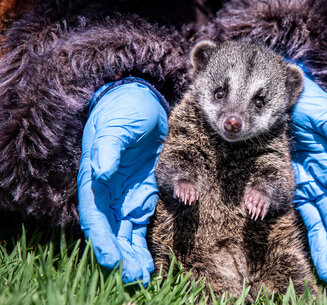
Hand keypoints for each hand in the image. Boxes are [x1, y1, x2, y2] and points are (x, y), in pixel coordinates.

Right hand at [77, 80, 167, 284]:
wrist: (142, 104)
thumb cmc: (124, 112)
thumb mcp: (117, 126)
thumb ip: (108, 148)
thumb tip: (101, 172)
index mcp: (95, 179)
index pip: (95, 215)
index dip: (101, 239)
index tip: (111, 259)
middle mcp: (107, 193)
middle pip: (110, 230)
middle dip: (119, 254)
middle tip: (132, 276)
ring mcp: (124, 196)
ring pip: (124, 233)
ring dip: (131, 255)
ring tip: (141, 277)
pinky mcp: (142, 195)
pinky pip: (139, 225)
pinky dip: (141, 245)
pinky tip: (147, 263)